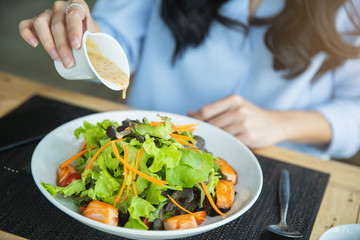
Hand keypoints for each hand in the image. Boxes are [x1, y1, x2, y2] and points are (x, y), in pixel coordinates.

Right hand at [18, 0, 99, 67]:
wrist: (85, 33)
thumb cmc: (90, 34)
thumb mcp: (95, 36)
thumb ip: (91, 41)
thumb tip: (87, 56)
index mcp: (78, 5)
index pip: (74, 14)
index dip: (74, 30)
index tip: (76, 46)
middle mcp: (61, 7)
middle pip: (58, 24)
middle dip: (62, 46)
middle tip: (68, 62)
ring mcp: (47, 13)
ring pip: (41, 23)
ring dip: (48, 43)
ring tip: (56, 58)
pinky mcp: (36, 22)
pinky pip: (25, 25)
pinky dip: (27, 34)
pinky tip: (35, 44)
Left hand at [188, 95, 331, 148]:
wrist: (277, 124)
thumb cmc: (253, 115)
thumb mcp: (236, 106)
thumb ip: (214, 109)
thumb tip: (190, 113)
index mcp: (234, 100)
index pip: (207, 110)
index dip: (196, 120)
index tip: (190, 126)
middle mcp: (239, 110)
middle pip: (211, 124)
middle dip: (203, 132)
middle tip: (195, 138)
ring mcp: (244, 124)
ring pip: (219, 134)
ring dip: (211, 140)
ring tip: (206, 143)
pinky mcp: (248, 137)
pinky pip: (229, 142)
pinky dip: (222, 145)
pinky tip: (219, 146)